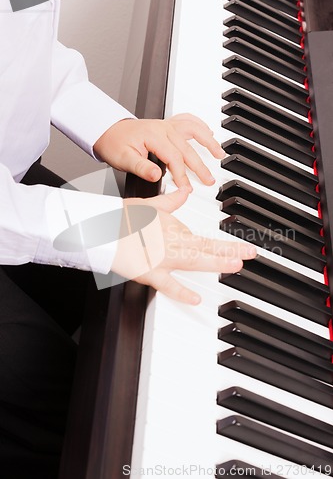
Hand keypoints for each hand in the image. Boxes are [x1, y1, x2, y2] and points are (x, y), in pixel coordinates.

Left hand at [93, 113, 224, 190]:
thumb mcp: (123, 159)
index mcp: (153, 135)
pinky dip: (200, 126)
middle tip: (209, 180)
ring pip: (193, 130)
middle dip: (200, 166)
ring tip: (219, 153)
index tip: (187, 188)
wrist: (108, 130)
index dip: (182, 175)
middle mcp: (163, 128)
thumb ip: (141, 167)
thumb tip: (157, 176)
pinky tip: (209, 132)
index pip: (174, 158)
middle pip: (187, 148)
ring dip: (208, 141)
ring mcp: (167, 124)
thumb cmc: (115, 144)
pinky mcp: (168, 125)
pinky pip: (188, 121)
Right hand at [112, 189, 256, 304]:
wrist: (100, 225)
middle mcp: (172, 242)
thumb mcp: (149, 203)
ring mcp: (162, 258)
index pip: (206, 238)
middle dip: (229, 252)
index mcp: (173, 228)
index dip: (228, 244)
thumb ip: (171, 200)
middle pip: (206, 249)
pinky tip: (196, 299)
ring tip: (235, 265)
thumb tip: (185, 192)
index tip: (246, 248)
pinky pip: (166, 284)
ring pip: (194, 261)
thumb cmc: (121, 215)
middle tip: (250, 255)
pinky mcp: (148, 272)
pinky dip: (181, 292)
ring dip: (215, 263)